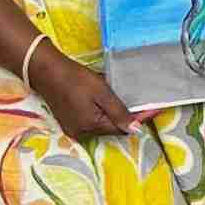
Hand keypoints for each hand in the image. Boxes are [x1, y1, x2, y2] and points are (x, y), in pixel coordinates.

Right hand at [27, 42, 142, 138]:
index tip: (157, 109)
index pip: (123, 128)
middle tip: (147, 105)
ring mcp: (74, 128)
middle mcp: (81, 132)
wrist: (46, 72)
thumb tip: (135, 129)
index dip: (141, 119)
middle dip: (130, 117)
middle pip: (113, 128)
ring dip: (117, 115)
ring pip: (103, 124)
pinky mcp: (69, 121)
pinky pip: (93, 120)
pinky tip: (112, 103)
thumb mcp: (101, 93)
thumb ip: (119, 112)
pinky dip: (104, 113)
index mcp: (90, 126)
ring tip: (133, 103)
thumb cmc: (75, 79)